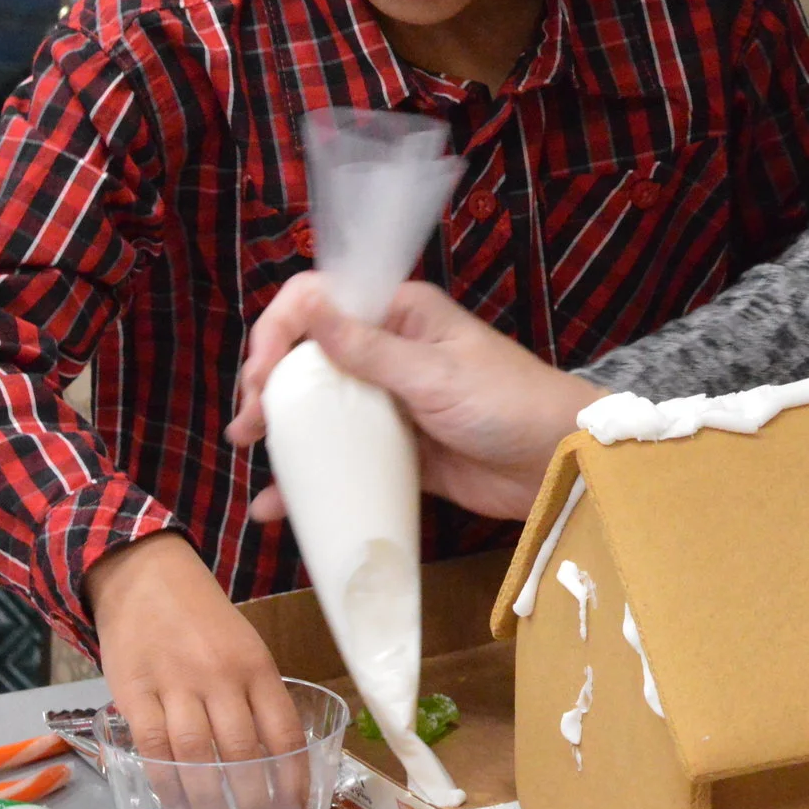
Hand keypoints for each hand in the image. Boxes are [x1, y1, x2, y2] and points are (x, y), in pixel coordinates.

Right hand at [87, 532, 304, 808]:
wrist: (147, 578)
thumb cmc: (204, 622)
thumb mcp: (245, 649)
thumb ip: (255, 698)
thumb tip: (270, 762)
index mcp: (258, 667)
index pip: (283, 732)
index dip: (292, 779)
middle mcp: (221, 677)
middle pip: (243, 752)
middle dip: (256, 802)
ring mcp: (176, 685)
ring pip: (198, 756)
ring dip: (212, 802)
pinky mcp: (134, 692)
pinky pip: (153, 747)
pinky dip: (167, 782)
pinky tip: (177, 807)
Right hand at [226, 273, 600, 521]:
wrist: (560, 461)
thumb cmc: (509, 402)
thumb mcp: (435, 374)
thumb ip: (370, 349)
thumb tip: (309, 309)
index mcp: (401, 315)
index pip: (320, 302)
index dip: (280, 331)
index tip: (261, 374)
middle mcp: (390, 352)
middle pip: (311, 358)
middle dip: (270, 384)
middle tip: (248, 424)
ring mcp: (392, 403)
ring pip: (322, 410)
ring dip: (282, 429)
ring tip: (249, 450)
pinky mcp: (400, 451)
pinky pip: (345, 459)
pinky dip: (312, 479)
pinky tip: (278, 505)